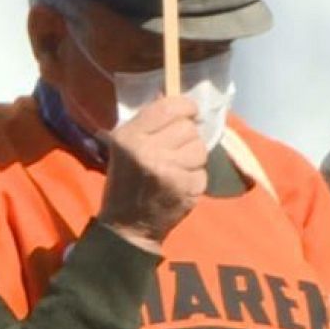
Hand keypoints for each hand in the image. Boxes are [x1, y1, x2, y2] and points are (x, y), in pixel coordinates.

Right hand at [96, 95, 207, 252]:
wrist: (127, 226)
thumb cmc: (127, 181)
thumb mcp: (126, 147)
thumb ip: (150, 124)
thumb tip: (180, 102)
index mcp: (129, 136)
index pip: (169, 107)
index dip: (186, 107)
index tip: (190, 112)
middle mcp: (147, 150)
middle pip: (189, 128)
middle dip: (187, 138)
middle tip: (176, 151)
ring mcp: (167, 170)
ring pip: (200, 149)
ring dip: (193, 159)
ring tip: (176, 170)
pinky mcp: (184, 188)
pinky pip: (203, 172)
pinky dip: (195, 179)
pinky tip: (178, 186)